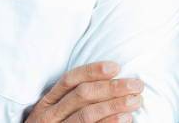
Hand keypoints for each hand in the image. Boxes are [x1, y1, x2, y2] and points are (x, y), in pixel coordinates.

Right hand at [25, 61, 142, 122]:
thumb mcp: (53, 114)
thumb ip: (69, 99)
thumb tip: (104, 82)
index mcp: (47, 102)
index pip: (70, 80)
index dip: (92, 71)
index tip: (115, 67)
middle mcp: (50, 116)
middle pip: (82, 95)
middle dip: (111, 87)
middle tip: (135, 85)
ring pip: (87, 114)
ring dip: (114, 105)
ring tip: (135, 101)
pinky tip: (125, 119)